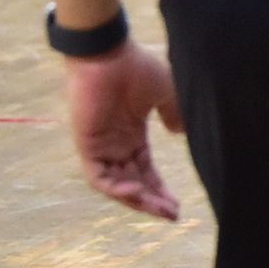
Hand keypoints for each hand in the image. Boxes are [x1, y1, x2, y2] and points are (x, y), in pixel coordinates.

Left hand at [65, 38, 183, 220]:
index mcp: (131, 134)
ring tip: (159, 209)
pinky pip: (98, 176)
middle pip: (133, 183)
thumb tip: (181, 133)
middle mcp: (115, 144)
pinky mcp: (87, 144)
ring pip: (117, 185)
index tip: (177, 205)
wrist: (109, 53)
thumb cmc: (137, 67)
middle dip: (152, 201)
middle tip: (172, 214)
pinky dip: (115, 188)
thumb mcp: (166, 92)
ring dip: (137, 199)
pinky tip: (135, 193)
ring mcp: (100, 146)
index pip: (145, 170)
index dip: (160, 189)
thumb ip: (174, 113)